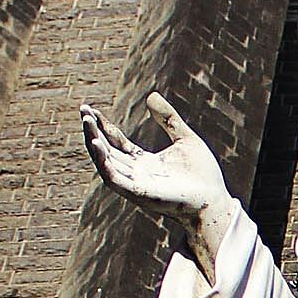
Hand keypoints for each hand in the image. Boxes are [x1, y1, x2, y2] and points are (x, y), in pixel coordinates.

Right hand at [80, 92, 234, 270]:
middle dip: (93, 131)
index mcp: (144, 162)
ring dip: (94, 142)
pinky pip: (114, 178)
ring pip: (106, 162)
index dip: (104, 126)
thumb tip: (151, 96)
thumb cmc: (203, 176)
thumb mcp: (185, 139)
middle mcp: (136, 173)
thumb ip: (168, 119)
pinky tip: (96, 144)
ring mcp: (135, 184)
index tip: (91, 109)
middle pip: (107, 150)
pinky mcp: (138, 194)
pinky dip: (103, 162)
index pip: (117, 142)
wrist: (214, 201)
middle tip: (83, 110)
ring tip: (86, 122)